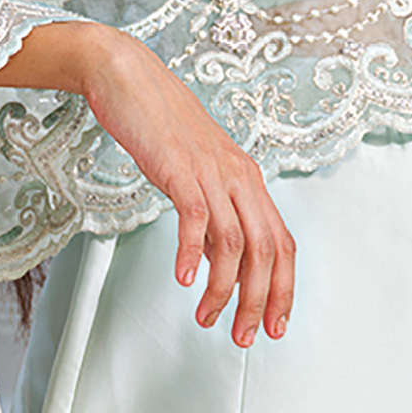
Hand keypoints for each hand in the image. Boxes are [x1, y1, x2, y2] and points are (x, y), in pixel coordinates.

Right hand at [58, 27, 296, 346]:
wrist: (128, 76)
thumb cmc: (159, 122)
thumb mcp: (197, 167)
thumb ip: (213, 203)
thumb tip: (216, 249)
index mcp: (248, 179)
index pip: (282, 242)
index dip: (283, 288)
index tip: (274, 324)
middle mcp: (239, 176)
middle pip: (267, 250)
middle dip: (259, 301)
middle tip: (244, 337)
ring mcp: (212, 171)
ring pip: (236, 242)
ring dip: (225, 289)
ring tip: (208, 319)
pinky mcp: (180, 167)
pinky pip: (196, 217)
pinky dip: (194, 252)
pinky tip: (184, 278)